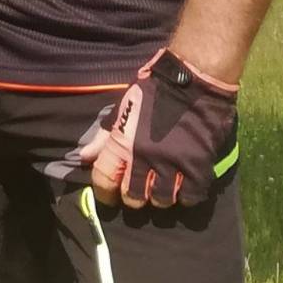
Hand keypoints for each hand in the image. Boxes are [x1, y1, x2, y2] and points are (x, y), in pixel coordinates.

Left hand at [80, 48, 238, 208]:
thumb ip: (104, 136)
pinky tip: (183, 187)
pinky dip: (185, 196)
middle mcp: (144, 157)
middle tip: (137, 191)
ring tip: (160, 188)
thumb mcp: (122, 109)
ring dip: (159, 198)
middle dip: (132, 197)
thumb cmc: (153, 91)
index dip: (104, 192)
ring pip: (161, 200)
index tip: (108, 196)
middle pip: (133, 196)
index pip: (104, 179)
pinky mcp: (198, 167)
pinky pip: (190, 197)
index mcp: (122, 142)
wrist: (192, 81)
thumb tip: (84, 157)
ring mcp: (172, 164)